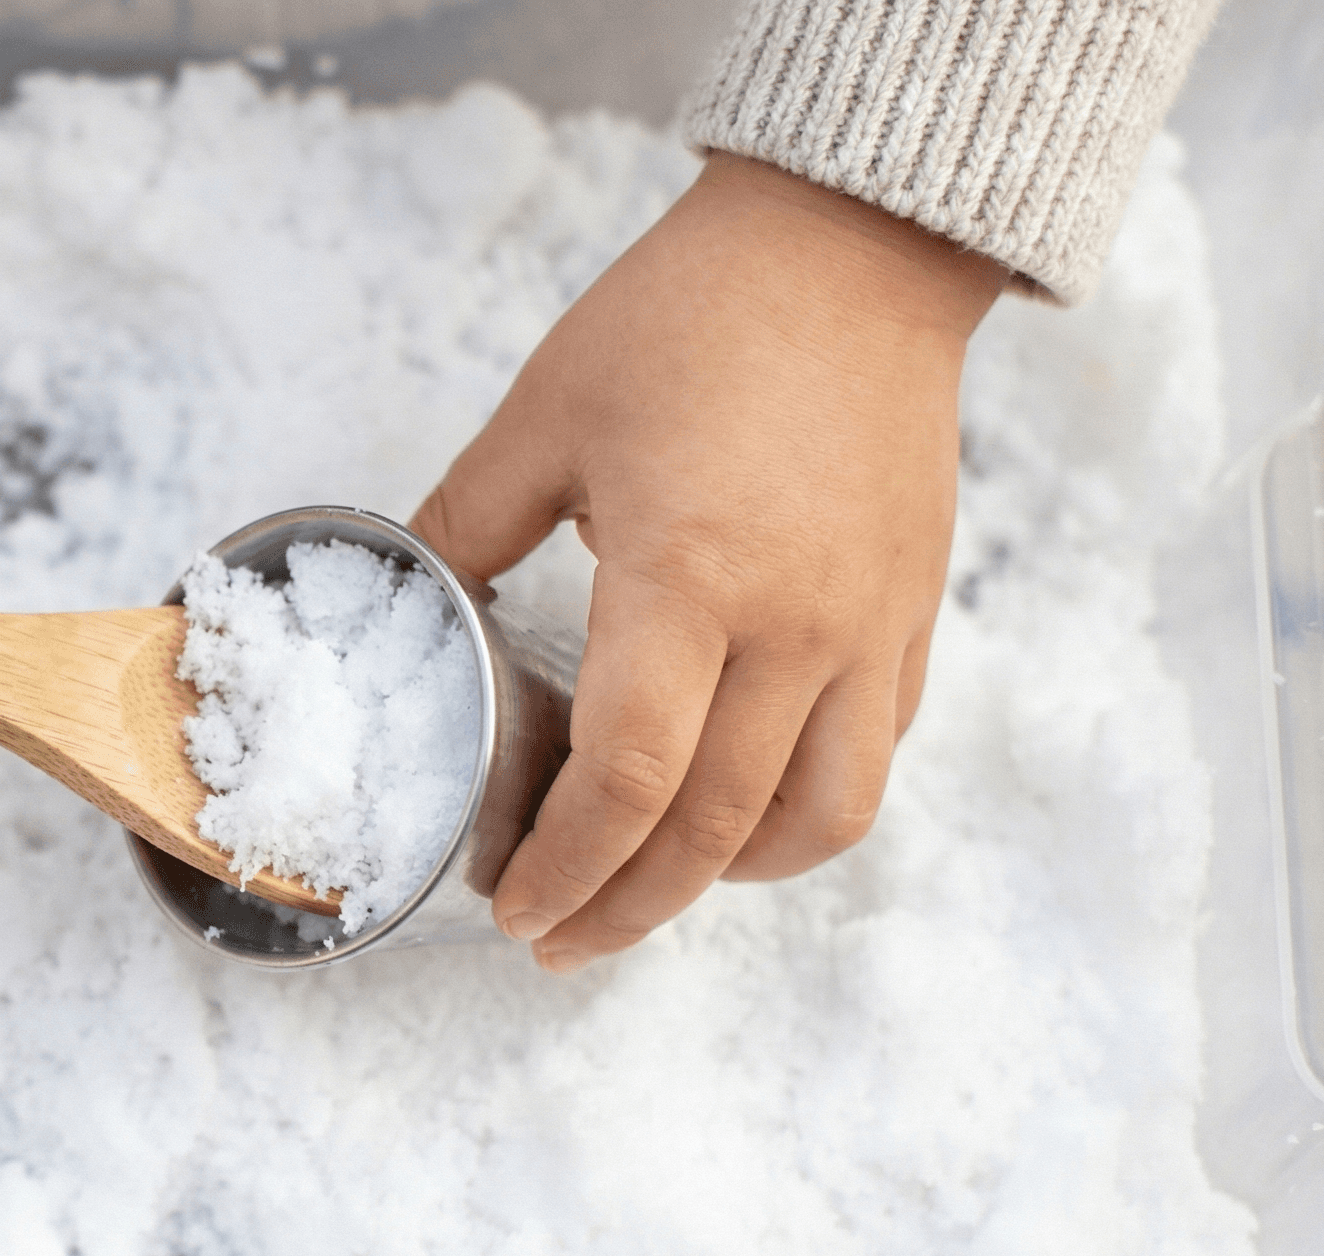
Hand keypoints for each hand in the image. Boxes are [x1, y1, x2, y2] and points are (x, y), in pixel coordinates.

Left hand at [413, 151, 1005, 971]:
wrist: (852, 247)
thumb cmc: (690, 317)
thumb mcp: (545, 412)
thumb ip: (466, 524)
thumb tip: (412, 598)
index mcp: (687, 578)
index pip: (625, 781)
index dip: (563, 867)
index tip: (512, 906)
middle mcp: (793, 625)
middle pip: (712, 832)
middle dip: (623, 908)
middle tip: (556, 940)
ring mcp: (867, 628)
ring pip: (817, 821)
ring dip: (725, 882)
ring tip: (649, 891)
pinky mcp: (911, 615)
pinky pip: (870, 756)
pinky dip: (802, 814)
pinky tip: (738, 813)